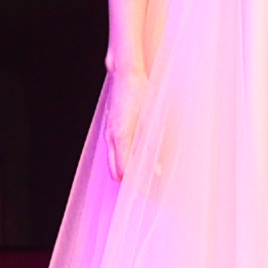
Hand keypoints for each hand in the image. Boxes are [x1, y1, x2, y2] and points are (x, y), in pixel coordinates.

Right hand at [101, 58, 152, 191]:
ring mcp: (109, 132)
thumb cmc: (141, 93)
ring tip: (146, 175)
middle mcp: (112, 138)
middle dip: (132, 183)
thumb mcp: (153, 121)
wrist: (125, 74)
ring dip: (127, 171)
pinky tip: (138, 157)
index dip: (137, 186)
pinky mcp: (111, 128)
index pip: (125, 172)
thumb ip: (154, 147)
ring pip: (114, 162)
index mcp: (121, 137)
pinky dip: (124, 159)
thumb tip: (158, 168)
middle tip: (149, 189)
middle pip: (117, 172)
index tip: (150, 193)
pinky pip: (114, 151)